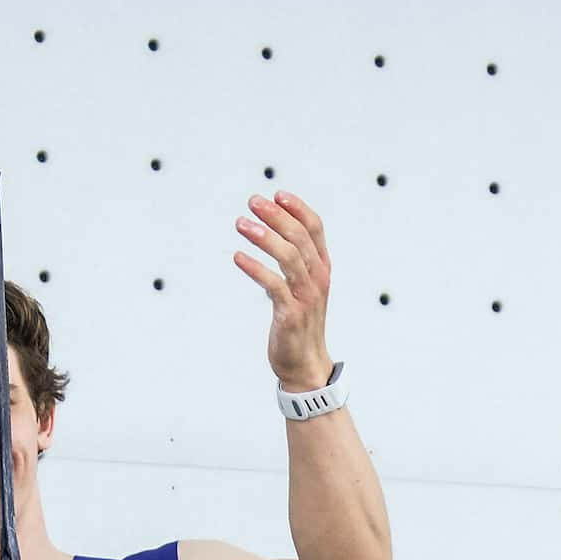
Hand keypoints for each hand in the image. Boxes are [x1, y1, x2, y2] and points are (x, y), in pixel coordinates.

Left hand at [232, 191, 332, 391]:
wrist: (305, 365)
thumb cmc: (301, 323)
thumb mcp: (303, 287)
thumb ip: (293, 262)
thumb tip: (272, 236)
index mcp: (322, 268)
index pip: (315, 228)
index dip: (297, 208)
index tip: (276, 194)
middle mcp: (317, 278)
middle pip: (299, 236)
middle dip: (275, 215)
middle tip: (252, 202)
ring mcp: (306, 296)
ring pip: (288, 256)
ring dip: (263, 236)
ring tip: (241, 224)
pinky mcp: (290, 313)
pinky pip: (272, 285)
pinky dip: (255, 268)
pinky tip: (238, 257)